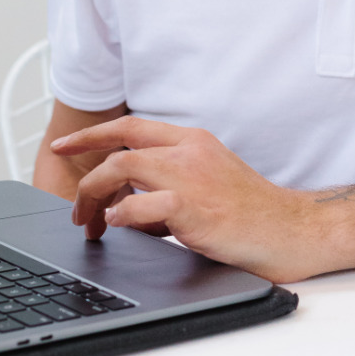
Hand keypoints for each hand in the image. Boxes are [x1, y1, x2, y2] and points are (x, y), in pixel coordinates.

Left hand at [51, 117, 314, 281]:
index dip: (92, 135)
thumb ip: (171, 179)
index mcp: (193, 140)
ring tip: (91, 225)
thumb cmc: (251, 212)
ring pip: (121, 170)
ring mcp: (191, 177)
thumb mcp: (208, 180)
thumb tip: (128, 202)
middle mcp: (190, 151)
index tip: (65, 147)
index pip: (131, 126)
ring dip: (95, 198)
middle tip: (75, 208)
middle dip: (85, 175)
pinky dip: (120, 217)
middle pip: (119, 148)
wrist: (290, 229)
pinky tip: (119, 227)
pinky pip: (140, 207)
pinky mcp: (194, 208)